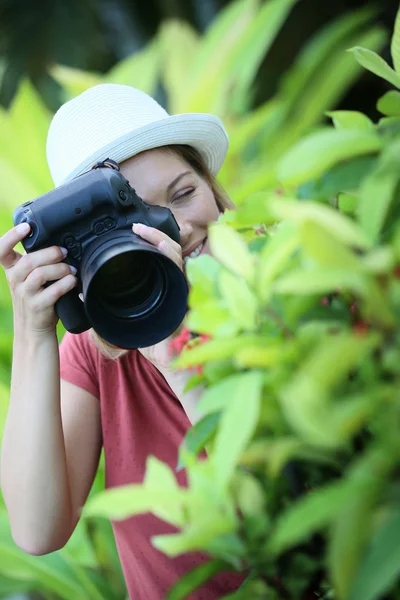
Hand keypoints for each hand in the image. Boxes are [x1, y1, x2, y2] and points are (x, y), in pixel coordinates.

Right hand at [0, 223, 77, 334]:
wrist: (34, 328)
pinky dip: (66, 283)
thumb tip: (59, 243)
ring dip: (60, 269)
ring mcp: (25, 294)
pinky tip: (72, 281)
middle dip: (50, 253)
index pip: (1, 250)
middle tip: (64, 253)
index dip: (11, 236)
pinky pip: (53, 291)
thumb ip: (37, 261)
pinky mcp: (37, 306)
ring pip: (40, 274)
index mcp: (12, 269)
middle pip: (29, 260)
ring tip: (71, 270)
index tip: (26, 227)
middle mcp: (15, 280)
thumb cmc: (36, 297)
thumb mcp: (30, 277)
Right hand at [131, 223, 184, 369]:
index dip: (170, 253)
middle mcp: (183, 288)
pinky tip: (139, 239)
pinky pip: (163, 259)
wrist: (170, 357)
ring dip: (156, 238)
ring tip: (137, 230)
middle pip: (176, 253)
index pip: (180, 269)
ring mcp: (175, 283)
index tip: (158, 242)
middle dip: (159, 236)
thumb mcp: (165, 352)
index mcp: (183, 300)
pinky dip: (153, 246)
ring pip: (171, 253)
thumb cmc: (169, 354)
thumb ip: (166, 351)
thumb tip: (168, 353)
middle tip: (137, 228)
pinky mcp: (168, 282)